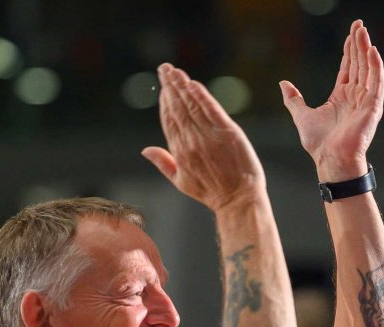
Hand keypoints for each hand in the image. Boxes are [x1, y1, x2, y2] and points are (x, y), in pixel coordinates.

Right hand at [142, 63, 266, 213]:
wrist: (238, 199)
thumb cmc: (211, 192)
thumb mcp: (181, 182)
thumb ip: (163, 162)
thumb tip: (145, 150)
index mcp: (180, 152)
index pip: (169, 120)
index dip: (165, 102)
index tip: (163, 87)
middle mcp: (191, 142)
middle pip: (177, 108)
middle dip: (170, 87)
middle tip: (164, 69)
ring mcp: (209, 136)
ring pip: (191, 105)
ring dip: (182, 85)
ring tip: (175, 70)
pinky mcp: (227, 132)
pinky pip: (211, 109)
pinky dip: (201, 95)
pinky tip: (193, 83)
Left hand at [280, 19, 383, 181]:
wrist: (330, 160)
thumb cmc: (319, 143)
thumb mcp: (301, 116)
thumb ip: (294, 99)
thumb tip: (283, 84)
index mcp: (342, 96)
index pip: (348, 67)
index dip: (349, 50)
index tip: (351, 33)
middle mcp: (356, 96)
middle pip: (359, 63)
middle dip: (359, 43)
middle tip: (359, 24)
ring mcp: (365, 101)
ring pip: (368, 69)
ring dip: (366, 49)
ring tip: (363, 32)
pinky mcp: (372, 107)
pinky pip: (376, 83)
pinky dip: (375, 67)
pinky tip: (373, 51)